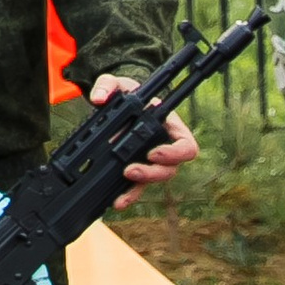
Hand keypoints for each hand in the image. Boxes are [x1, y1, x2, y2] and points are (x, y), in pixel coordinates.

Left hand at [89, 72, 198, 193]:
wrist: (114, 105)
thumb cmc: (125, 93)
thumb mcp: (117, 83)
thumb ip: (107, 85)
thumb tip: (99, 99)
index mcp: (168, 125)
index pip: (186, 144)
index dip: (175, 153)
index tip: (152, 153)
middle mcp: (163, 146)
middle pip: (170, 169)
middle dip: (152, 174)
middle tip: (130, 170)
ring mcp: (149, 160)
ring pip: (154, 181)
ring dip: (138, 188)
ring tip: (120, 193)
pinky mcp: (135, 169)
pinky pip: (137, 187)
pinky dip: (127, 195)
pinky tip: (116, 201)